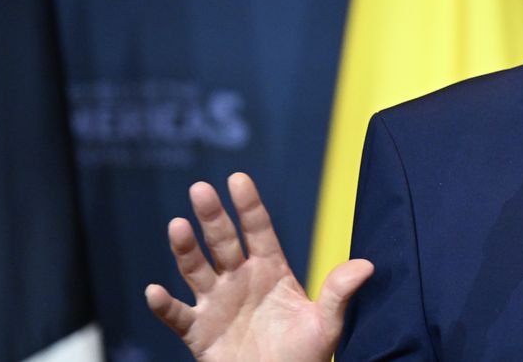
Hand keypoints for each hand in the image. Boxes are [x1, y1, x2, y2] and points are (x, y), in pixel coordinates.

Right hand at [145, 173, 372, 361]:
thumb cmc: (304, 356)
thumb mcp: (325, 324)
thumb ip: (339, 293)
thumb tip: (367, 266)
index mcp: (271, 271)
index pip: (258, 231)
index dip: (249, 205)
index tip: (238, 178)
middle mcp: (240, 281)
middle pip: (223, 242)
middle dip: (212, 217)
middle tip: (201, 189)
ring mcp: (217, 304)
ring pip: (196, 270)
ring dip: (185, 249)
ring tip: (177, 226)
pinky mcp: (199, 333)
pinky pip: (178, 316)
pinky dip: (164, 305)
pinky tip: (154, 291)